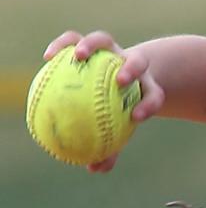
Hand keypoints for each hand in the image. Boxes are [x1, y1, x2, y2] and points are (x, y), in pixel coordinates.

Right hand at [42, 29, 166, 171]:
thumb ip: (109, 148)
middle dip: (131, 69)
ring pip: (106, 40)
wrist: (121, 76)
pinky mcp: (94, 41)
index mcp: (146, 86)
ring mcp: (114, 49)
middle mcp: (132, 64)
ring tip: (77, 57)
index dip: (149, 104)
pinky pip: (77, 38)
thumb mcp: (116, 127)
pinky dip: (64, 45)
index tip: (136, 117)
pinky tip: (47, 58)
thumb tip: (93, 169)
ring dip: (93, 45)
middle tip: (119, 81)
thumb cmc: (118, 110)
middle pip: (139, 62)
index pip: (154, 95)